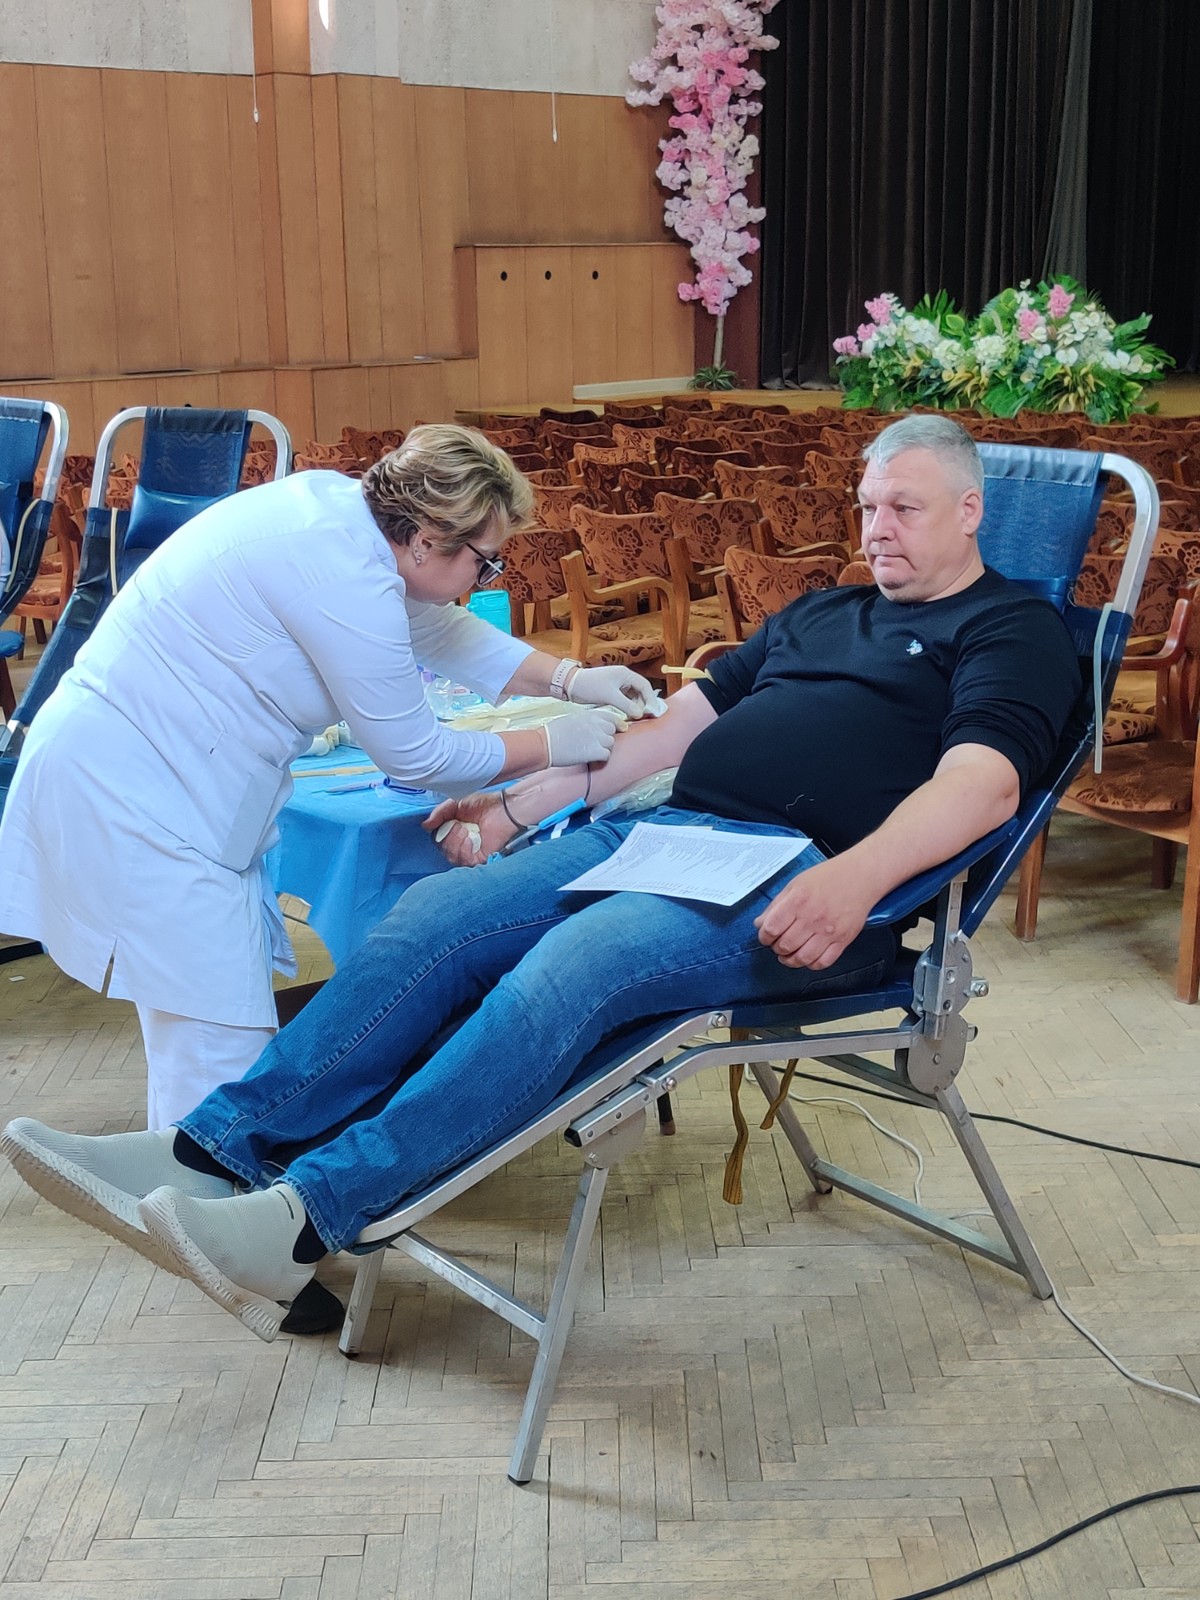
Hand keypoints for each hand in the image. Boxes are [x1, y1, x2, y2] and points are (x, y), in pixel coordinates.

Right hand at [423, 791, 514, 864]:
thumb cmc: (485, 804)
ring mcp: (470, 851)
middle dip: (448, 837)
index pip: (437, 839)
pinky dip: (464, 849)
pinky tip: (471, 838)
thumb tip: (425, 825)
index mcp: (453, 831)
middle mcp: (460, 843)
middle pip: (443, 849)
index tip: (448, 822)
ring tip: (465, 830)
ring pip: (451, 856)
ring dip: (455, 842)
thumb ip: (439, 813)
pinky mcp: (480, 858)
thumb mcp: (456, 803)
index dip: (438, 833)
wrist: (504, 808)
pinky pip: (464, 861)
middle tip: (459, 825)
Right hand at [544, 706, 623, 766]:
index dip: (617, 723)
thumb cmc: (553, 733)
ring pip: (611, 743)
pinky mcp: (595, 751)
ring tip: (591, 751)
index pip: (612, 717)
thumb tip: (595, 727)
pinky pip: (607, 755)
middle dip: (607, 736)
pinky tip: (592, 758)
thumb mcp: (572, 718)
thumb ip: (587, 721)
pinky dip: (601, 758)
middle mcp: (596, 724)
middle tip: (596, 743)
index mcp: (590, 715)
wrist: (545, 744)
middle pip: (612, 730)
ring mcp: (597, 737)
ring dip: (604, 748)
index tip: (620, 728)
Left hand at [567, 665, 663, 718]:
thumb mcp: (609, 696)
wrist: (571, 685)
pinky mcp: (612, 691)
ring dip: (635, 706)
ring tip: (635, 717)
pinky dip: (628, 707)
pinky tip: (627, 715)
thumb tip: (640, 714)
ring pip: (633, 696)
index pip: (645, 686)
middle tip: (644, 717)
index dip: (651, 699)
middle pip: (641, 691)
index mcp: (625, 674)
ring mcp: (618, 685)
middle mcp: (624, 678)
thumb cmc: (590, 686)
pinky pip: (625, 699)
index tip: (653, 711)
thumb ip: (626, 705)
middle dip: (643, 704)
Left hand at [753, 855, 878, 969]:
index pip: (771, 928)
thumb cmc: (828, 877)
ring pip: (802, 958)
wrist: (860, 876)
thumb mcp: (795, 884)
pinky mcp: (843, 940)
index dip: (764, 936)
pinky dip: (811, 964)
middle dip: (776, 948)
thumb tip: (760, 924)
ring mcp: (829, 931)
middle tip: (777, 944)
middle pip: (785, 945)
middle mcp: (813, 917)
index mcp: (798, 901)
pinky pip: (823, 962)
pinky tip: (807, 957)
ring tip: (788, 955)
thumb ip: (776, 905)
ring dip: (791, 960)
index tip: (765, 936)